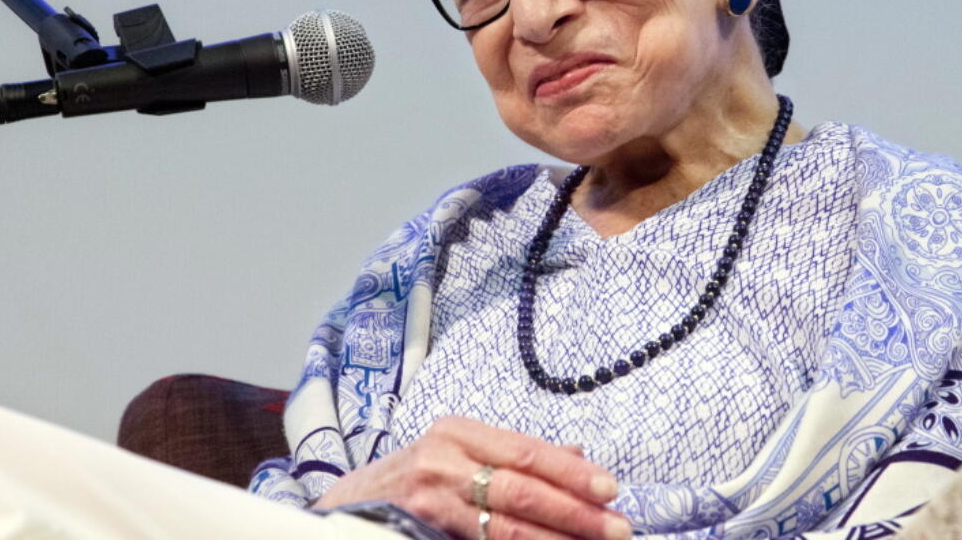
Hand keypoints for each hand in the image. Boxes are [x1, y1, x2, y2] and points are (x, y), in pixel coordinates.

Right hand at [311, 416, 630, 539]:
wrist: (345, 505)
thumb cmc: (413, 476)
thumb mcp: (458, 450)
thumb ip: (513, 455)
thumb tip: (578, 457)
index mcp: (457, 432)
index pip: (526, 451)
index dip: (571, 473)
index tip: (611, 488)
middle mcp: (441, 461)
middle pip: (520, 491)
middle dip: (574, 512)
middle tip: (617, 527)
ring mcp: (428, 502)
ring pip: (504, 529)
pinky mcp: (419, 532)